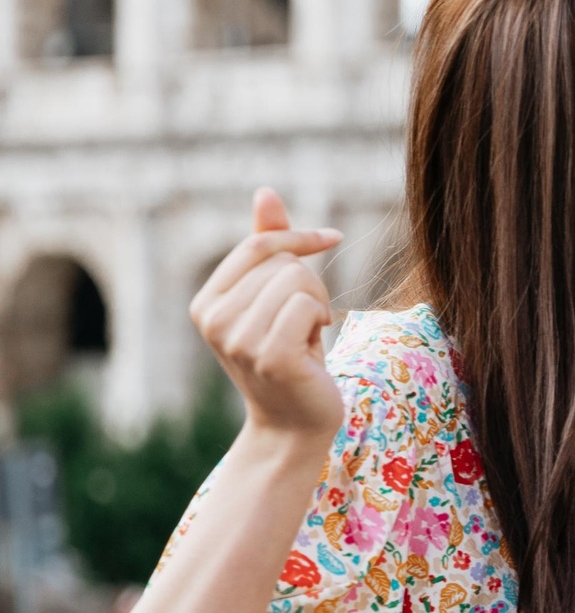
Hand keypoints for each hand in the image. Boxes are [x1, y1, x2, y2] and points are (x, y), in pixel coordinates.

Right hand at [189, 189, 341, 444]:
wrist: (294, 422)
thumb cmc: (290, 354)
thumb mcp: (275, 297)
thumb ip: (269, 246)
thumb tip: (265, 191)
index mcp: (205, 302)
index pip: (258, 245)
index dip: (298, 237)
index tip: (331, 238)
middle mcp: (212, 320)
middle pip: (283, 262)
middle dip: (310, 284)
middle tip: (306, 322)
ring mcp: (236, 340)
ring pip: (298, 281)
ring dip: (318, 305)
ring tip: (307, 335)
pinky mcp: (269, 356)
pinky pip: (309, 307)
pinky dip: (322, 320)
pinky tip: (313, 347)